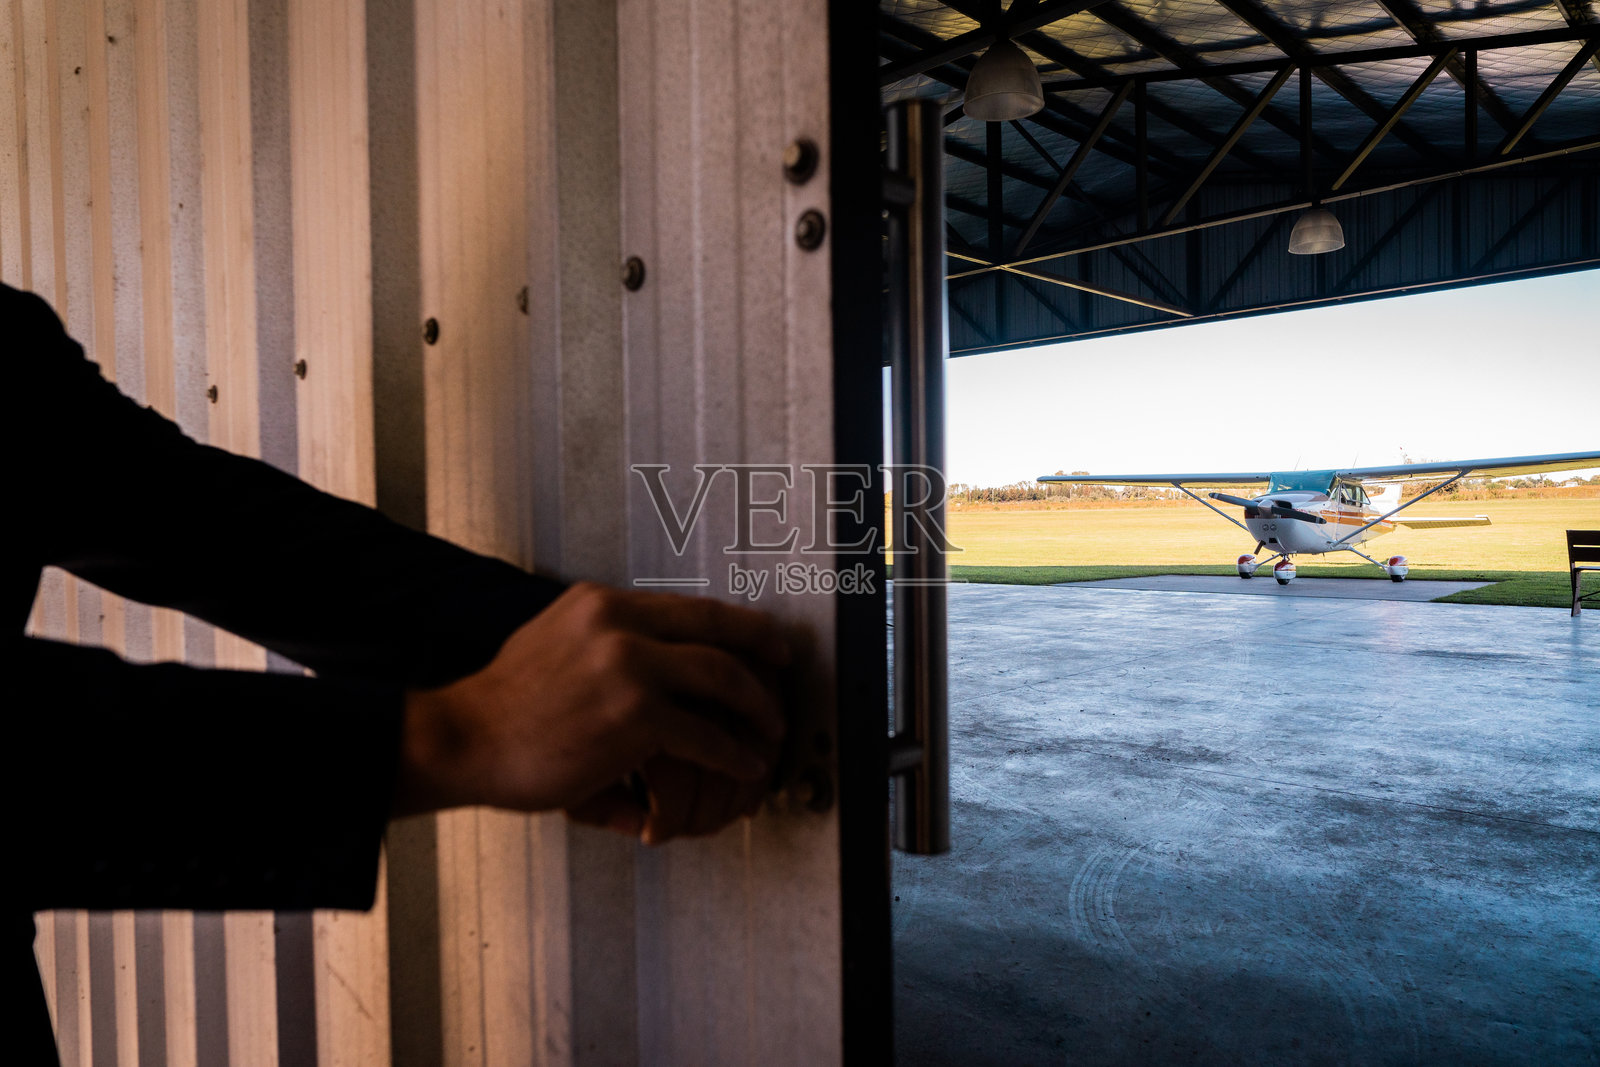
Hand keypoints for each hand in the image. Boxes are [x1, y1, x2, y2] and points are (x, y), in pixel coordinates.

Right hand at [393, 582, 789, 827]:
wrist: (464, 739)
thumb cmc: (504, 707)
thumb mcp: (553, 642)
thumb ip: (602, 646)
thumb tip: (646, 672)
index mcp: (600, 604)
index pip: (687, 605)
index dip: (734, 623)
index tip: (758, 639)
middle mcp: (618, 623)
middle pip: (717, 628)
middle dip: (763, 649)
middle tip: (784, 669)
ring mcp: (629, 667)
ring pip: (722, 677)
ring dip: (757, 707)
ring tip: (770, 729)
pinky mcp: (635, 717)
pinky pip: (706, 735)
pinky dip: (734, 753)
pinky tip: (744, 764)